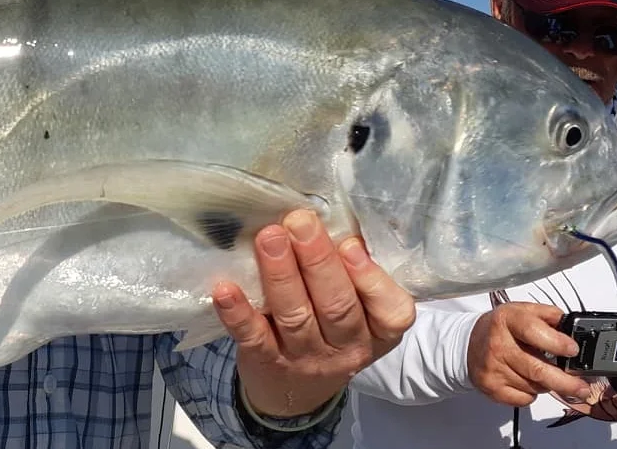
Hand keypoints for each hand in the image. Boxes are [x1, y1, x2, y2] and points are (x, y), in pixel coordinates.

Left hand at [211, 209, 415, 420]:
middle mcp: (347, 347)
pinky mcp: (267, 363)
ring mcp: (306, 358)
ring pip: (296, 316)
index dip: (371, 278)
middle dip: (318, 261)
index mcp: (378, 330)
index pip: (390, 311)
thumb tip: (337, 220)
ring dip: (281, 274)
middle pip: (337, 306)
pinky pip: (254, 337)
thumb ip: (352, 271)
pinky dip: (239, 312)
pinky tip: (225, 288)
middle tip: (300, 222)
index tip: (350, 244)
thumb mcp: (356, 310)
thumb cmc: (329, 331)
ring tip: (269, 238)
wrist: (294, 395)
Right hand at [466, 302, 593, 405]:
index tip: (573, 351)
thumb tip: (573, 327)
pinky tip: (529, 382)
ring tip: (550, 376)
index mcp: (507, 320)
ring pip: (534, 387)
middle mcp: (498, 345)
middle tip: (583, 387)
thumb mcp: (523, 311)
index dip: (557, 343)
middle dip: (566, 382)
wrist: (468, 344)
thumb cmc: (502, 328)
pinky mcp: (492, 388)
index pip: (534, 332)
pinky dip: (533, 394)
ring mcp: (493, 369)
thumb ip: (549, 315)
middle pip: (538, 369)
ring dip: (549, 385)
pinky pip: (524, 399)